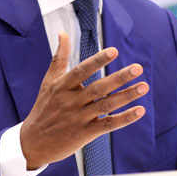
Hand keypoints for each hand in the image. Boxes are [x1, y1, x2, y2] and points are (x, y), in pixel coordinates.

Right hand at [20, 31, 148, 168]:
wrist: (33, 143)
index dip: (97, 61)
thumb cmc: (43, 108)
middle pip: (99, 88)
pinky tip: (139, 111)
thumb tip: (63, 33)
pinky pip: (108, 124)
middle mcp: (71, 101)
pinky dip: (124, 118)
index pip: (82, 71)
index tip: (114, 51)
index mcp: (62, 86)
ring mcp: (79, 118)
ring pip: (106, 105)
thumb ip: (59, 57)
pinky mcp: (85, 133)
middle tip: (138, 68)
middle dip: (119, 78)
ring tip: (144, 86)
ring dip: (127, 96)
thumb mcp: (48, 81)